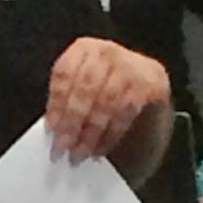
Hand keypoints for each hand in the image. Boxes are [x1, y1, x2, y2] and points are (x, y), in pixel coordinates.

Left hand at [45, 38, 168, 159]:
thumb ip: (68, 102)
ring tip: (79, 154)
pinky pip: (126, 112)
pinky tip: (99, 149)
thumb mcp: (82, 91)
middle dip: (72, 122)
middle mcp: (108, 51)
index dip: (56, 103)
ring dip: (90, 132)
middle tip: (62, 147)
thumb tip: (53, 130)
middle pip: (85, 88)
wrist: (148, 100)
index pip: (65, 73)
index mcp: (84, 48)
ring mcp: (133, 65)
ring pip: (106, 102)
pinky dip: (110, 134)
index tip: (50, 129)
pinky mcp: (152, 84)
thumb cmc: (104, 97)